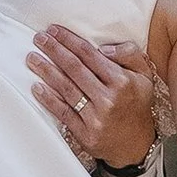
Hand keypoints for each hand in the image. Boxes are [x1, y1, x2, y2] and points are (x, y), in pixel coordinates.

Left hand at [27, 24, 160, 172]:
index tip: (54, 30)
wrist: (136, 145)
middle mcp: (108, 98)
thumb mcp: (144, 76)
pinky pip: (63, 113)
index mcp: (121, 81)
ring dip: (46, 71)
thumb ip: (129, 54)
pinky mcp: (86, 134)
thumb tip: (103, 48)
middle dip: (54, 50)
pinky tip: (36, 88)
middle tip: (39, 38)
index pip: (89, 55)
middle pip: (74, 69)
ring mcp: (96, 118)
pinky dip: (48, 100)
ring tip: (32, 58)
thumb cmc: (136, 105)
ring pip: (66, 89)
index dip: (69, 40)